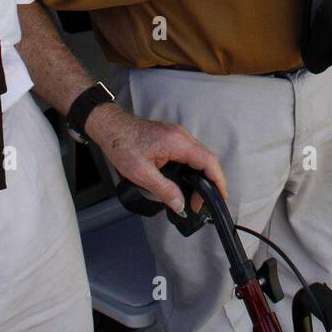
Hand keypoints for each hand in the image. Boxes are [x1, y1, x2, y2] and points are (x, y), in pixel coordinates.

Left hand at [88, 106, 227, 213]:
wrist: (111, 127)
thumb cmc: (122, 145)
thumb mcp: (141, 173)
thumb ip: (164, 190)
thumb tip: (180, 204)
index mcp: (178, 142)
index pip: (208, 161)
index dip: (218, 180)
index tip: (220, 196)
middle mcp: (182, 136)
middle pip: (208, 159)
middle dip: (210, 182)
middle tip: (201, 203)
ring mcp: (178, 136)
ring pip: (200, 157)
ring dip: (202, 176)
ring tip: (196, 196)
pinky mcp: (173, 138)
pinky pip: (191, 154)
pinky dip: (194, 169)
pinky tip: (187, 182)